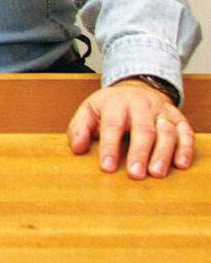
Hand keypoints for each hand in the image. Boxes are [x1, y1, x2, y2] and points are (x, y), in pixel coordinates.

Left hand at [67, 78, 194, 178]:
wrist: (136, 88)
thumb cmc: (111, 106)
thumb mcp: (89, 110)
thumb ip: (79, 128)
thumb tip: (77, 148)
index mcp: (115, 103)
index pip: (112, 125)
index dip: (110, 146)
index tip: (107, 167)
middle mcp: (141, 105)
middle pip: (142, 130)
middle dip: (139, 153)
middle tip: (135, 174)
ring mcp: (161, 112)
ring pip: (166, 132)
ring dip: (163, 154)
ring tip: (156, 173)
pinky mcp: (178, 118)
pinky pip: (185, 132)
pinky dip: (185, 148)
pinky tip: (180, 164)